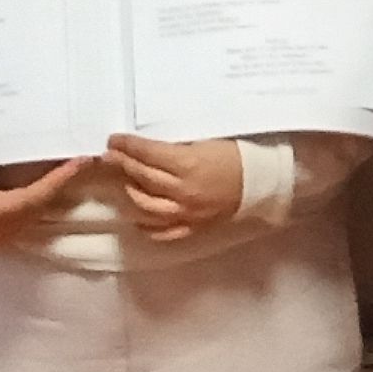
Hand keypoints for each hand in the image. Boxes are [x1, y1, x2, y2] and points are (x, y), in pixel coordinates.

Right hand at [0, 118, 88, 255]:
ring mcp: (8, 230)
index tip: (79, 161)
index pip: (34, 195)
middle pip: (46, 202)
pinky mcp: (6, 229)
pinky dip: (46, 192)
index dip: (59, 179)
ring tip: (74, 161)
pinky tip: (52, 176)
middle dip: (67, 179)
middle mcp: (6, 224)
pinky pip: (33, 210)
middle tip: (85, 154)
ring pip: (42, 208)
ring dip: (59, 186)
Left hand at [103, 134, 245, 242]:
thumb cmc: (237, 156)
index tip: (114, 140)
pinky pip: (161, 231)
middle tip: (110, 156)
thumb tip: (147, 148)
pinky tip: (137, 215)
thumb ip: (176, 148)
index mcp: (188, 164)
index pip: (147, 153)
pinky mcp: (192, 227)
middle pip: (142, 177)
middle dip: (122, 163)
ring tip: (124, 181)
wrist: (262, 183)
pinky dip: (145, 224)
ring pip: (145, 206)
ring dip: (129, 191)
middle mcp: (183, 191)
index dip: (127, 145)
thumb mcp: (205, 143)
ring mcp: (186, 212)